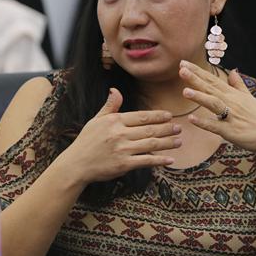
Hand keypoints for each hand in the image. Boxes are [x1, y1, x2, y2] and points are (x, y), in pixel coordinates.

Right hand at [61, 88, 179, 183]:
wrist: (76, 164)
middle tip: (179, 127)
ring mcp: (122, 150)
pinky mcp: (124, 165)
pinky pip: (146, 161)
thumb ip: (110, 106)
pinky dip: (159, 160)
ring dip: (167, 143)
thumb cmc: (86, 142)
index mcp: (114, 121)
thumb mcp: (96, 120)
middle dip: (167, 128)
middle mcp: (120, 134)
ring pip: (151, 144)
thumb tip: (115, 90)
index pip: (141, 117)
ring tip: (179, 141)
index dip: (157, 116)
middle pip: (149, 130)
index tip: (169, 116)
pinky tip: (170, 160)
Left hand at [179, 60, 255, 154]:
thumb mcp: (250, 98)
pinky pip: (216, 127)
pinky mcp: (231, 132)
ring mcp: (231, 117)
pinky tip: (192, 119)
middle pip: (211, 88)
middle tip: (181, 69)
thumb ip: (239, 85)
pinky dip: (204, 123)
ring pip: (214, 104)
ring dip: (200, 97)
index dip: (198, 72)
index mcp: (234, 95)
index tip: (184, 63)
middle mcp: (232, 103)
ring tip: (185, 91)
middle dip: (195, 79)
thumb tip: (233, 71)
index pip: (213, 80)